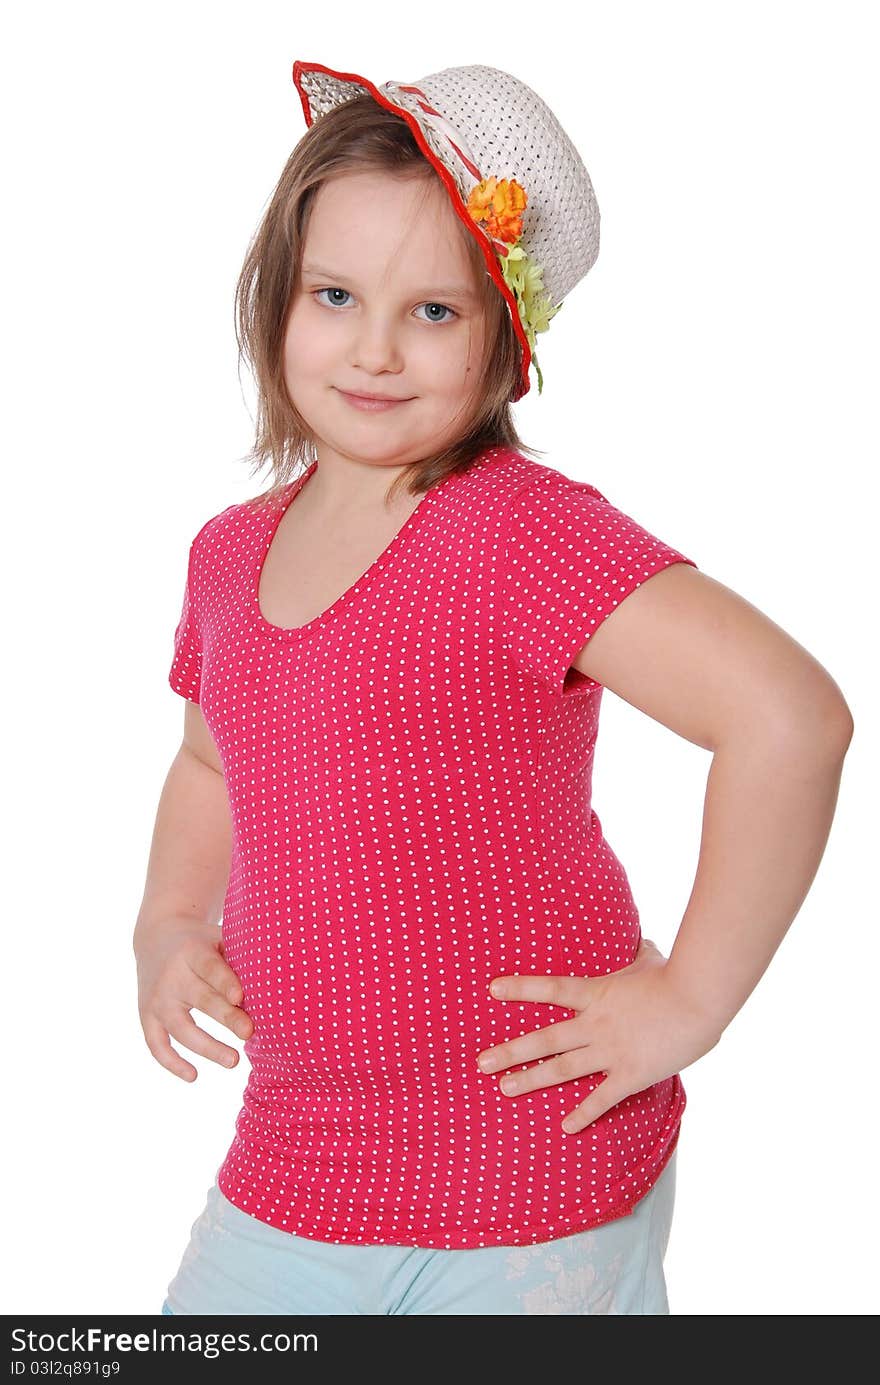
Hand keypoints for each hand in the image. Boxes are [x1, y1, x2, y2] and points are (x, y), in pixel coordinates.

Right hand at [134, 917, 253, 1081]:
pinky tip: (194, 1076)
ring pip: (180, 1028)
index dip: (225, 982)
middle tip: (249, 1033)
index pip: (210, 968)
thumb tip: (277, 980)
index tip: (242, 998)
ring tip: (234, 1061)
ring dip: (207, 1047)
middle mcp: (171, 977)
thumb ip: (240, 956)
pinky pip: (156, 1044)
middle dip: (226, 1018)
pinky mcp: (146, 1016)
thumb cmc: (201, 942)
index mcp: (192, 952)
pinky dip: (172, 1063)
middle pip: (201, 999)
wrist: (156, 937)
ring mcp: (157, 999)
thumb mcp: (217, 938)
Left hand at [476, 936, 720, 1132]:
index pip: (550, 988)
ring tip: (505, 1088)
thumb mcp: (649, 958)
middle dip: (511, 1051)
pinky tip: (565, 1127)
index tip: (492, 989)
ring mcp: (611, 1051)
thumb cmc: (676, 975)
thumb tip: (637, 940)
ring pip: (562, 1069)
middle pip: (544, 1039)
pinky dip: (583, 1114)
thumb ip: (635, 953)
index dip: (520, 988)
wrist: (699, 999)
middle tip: (481, 1062)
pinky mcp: (631, 1074)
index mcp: (597, 993)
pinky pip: (602, 1098)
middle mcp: (596, 1024)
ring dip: (531, 1079)